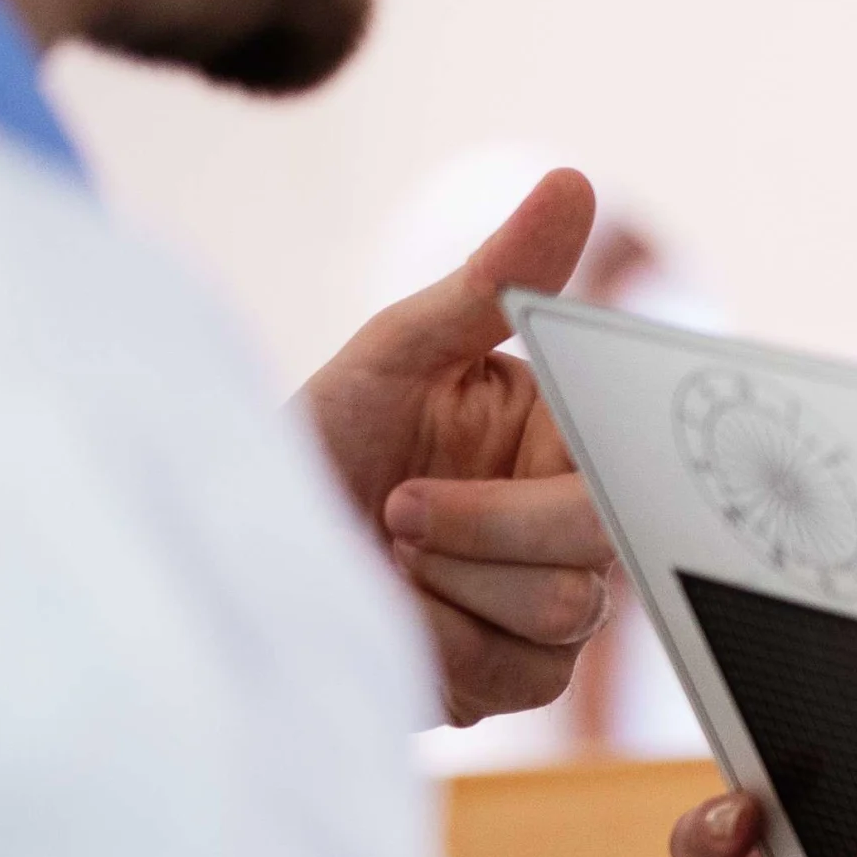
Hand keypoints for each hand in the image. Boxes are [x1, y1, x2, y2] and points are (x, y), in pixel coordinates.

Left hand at [299, 167, 618, 723]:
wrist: (235, 559)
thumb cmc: (317, 442)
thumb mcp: (396, 351)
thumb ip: (494, 280)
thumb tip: (574, 180)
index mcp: (566, 435)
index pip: (621, 453)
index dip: (558, 467)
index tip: (472, 456)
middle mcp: (576, 518)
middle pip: (600, 543)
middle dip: (485, 529)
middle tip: (396, 506)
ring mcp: (554, 602)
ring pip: (564, 612)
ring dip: (453, 584)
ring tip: (388, 553)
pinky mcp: (518, 676)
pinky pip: (518, 675)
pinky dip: (442, 645)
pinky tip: (397, 613)